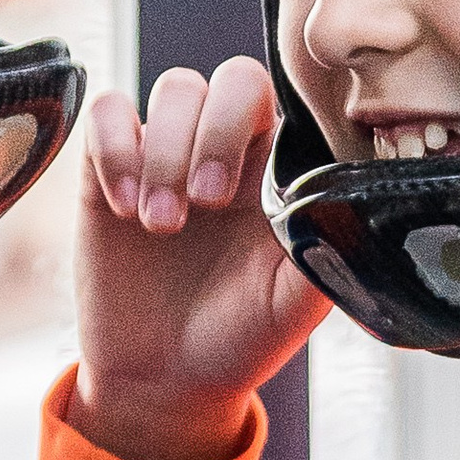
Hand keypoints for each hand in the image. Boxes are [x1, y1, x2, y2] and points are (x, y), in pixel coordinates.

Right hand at [70, 59, 322, 459]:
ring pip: (172, 90)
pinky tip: (123, 207)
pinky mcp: (110, 168)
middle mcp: (229, 149)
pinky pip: (107, 112)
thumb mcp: (296, 305)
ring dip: (162, 154)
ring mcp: (169, 152)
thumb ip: (326, 247)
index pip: (283, 99)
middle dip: (211, 135)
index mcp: (278, 171)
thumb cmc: (240, 338)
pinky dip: (113, 149)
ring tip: (160, 227)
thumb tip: (351, 202)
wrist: (165, 380)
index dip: (256, 126)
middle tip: (203, 206)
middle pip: (226, 79)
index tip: (239, 197)